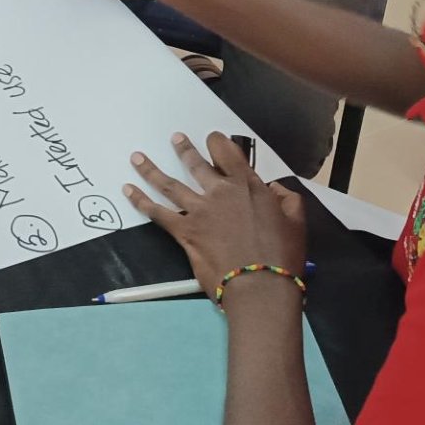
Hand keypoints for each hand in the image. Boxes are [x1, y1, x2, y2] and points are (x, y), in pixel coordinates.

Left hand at [127, 132, 307, 293]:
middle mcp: (219, 192)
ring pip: (169, 183)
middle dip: (184, 149)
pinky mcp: (184, 232)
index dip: (218, 142)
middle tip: (175, 138)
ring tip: (137, 157)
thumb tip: (274, 189)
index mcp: (247, 186)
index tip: (212, 140)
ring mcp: (198, 211)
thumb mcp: (296, 221)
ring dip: (151, 169)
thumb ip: (286, 198)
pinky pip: (157, 212)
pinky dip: (140, 200)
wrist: (259, 285)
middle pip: (196, 163)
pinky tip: (128, 190)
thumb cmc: (282, 255)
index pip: (227, 152)